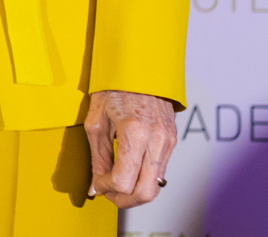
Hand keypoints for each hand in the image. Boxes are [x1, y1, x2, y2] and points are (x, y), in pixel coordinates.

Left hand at [86, 89, 176, 208]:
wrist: (139, 67)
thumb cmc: (113, 88)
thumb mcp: (96, 120)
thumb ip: (97, 156)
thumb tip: (95, 185)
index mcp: (134, 133)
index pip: (123, 181)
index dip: (107, 189)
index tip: (97, 185)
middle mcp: (156, 141)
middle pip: (145, 192)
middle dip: (123, 200)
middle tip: (107, 194)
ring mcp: (168, 142)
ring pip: (156, 187)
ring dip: (135, 193)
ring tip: (116, 184)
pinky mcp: (172, 142)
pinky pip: (160, 172)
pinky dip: (143, 179)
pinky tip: (128, 172)